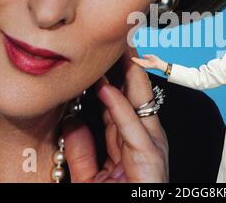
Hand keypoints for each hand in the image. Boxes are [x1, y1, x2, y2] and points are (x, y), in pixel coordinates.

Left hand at [63, 47, 167, 182]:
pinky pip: (132, 127)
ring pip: (139, 102)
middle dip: (128, 65)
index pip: (123, 100)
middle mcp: (147, 137)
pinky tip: (107, 89)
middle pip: (136, 93)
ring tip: (117, 49)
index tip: (105, 55)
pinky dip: (119, 108)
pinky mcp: (151, 157)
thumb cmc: (119, 196)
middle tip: (118, 38)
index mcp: (134, 139)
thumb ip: (84, 148)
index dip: (114, 76)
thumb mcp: (92, 174)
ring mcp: (152, 145)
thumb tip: (73, 121)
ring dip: (126, 75)